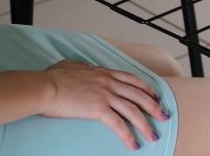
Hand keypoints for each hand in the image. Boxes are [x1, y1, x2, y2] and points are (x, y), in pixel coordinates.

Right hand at [40, 59, 168, 149]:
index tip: (155, 95)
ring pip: (133, 110)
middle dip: (154, 106)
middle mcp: (108, 82)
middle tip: (164, 115)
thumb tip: (82, 67)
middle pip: (138, 95)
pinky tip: (133, 144)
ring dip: (146, 123)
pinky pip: (118, 124)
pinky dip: (128, 135)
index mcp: (103, 73)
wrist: (45, 87)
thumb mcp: (71, 65)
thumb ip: (81, 67)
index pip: (131, 79)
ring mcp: (105, 95)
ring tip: (153, 135)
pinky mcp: (98, 109)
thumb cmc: (52, 77)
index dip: (145, 88)